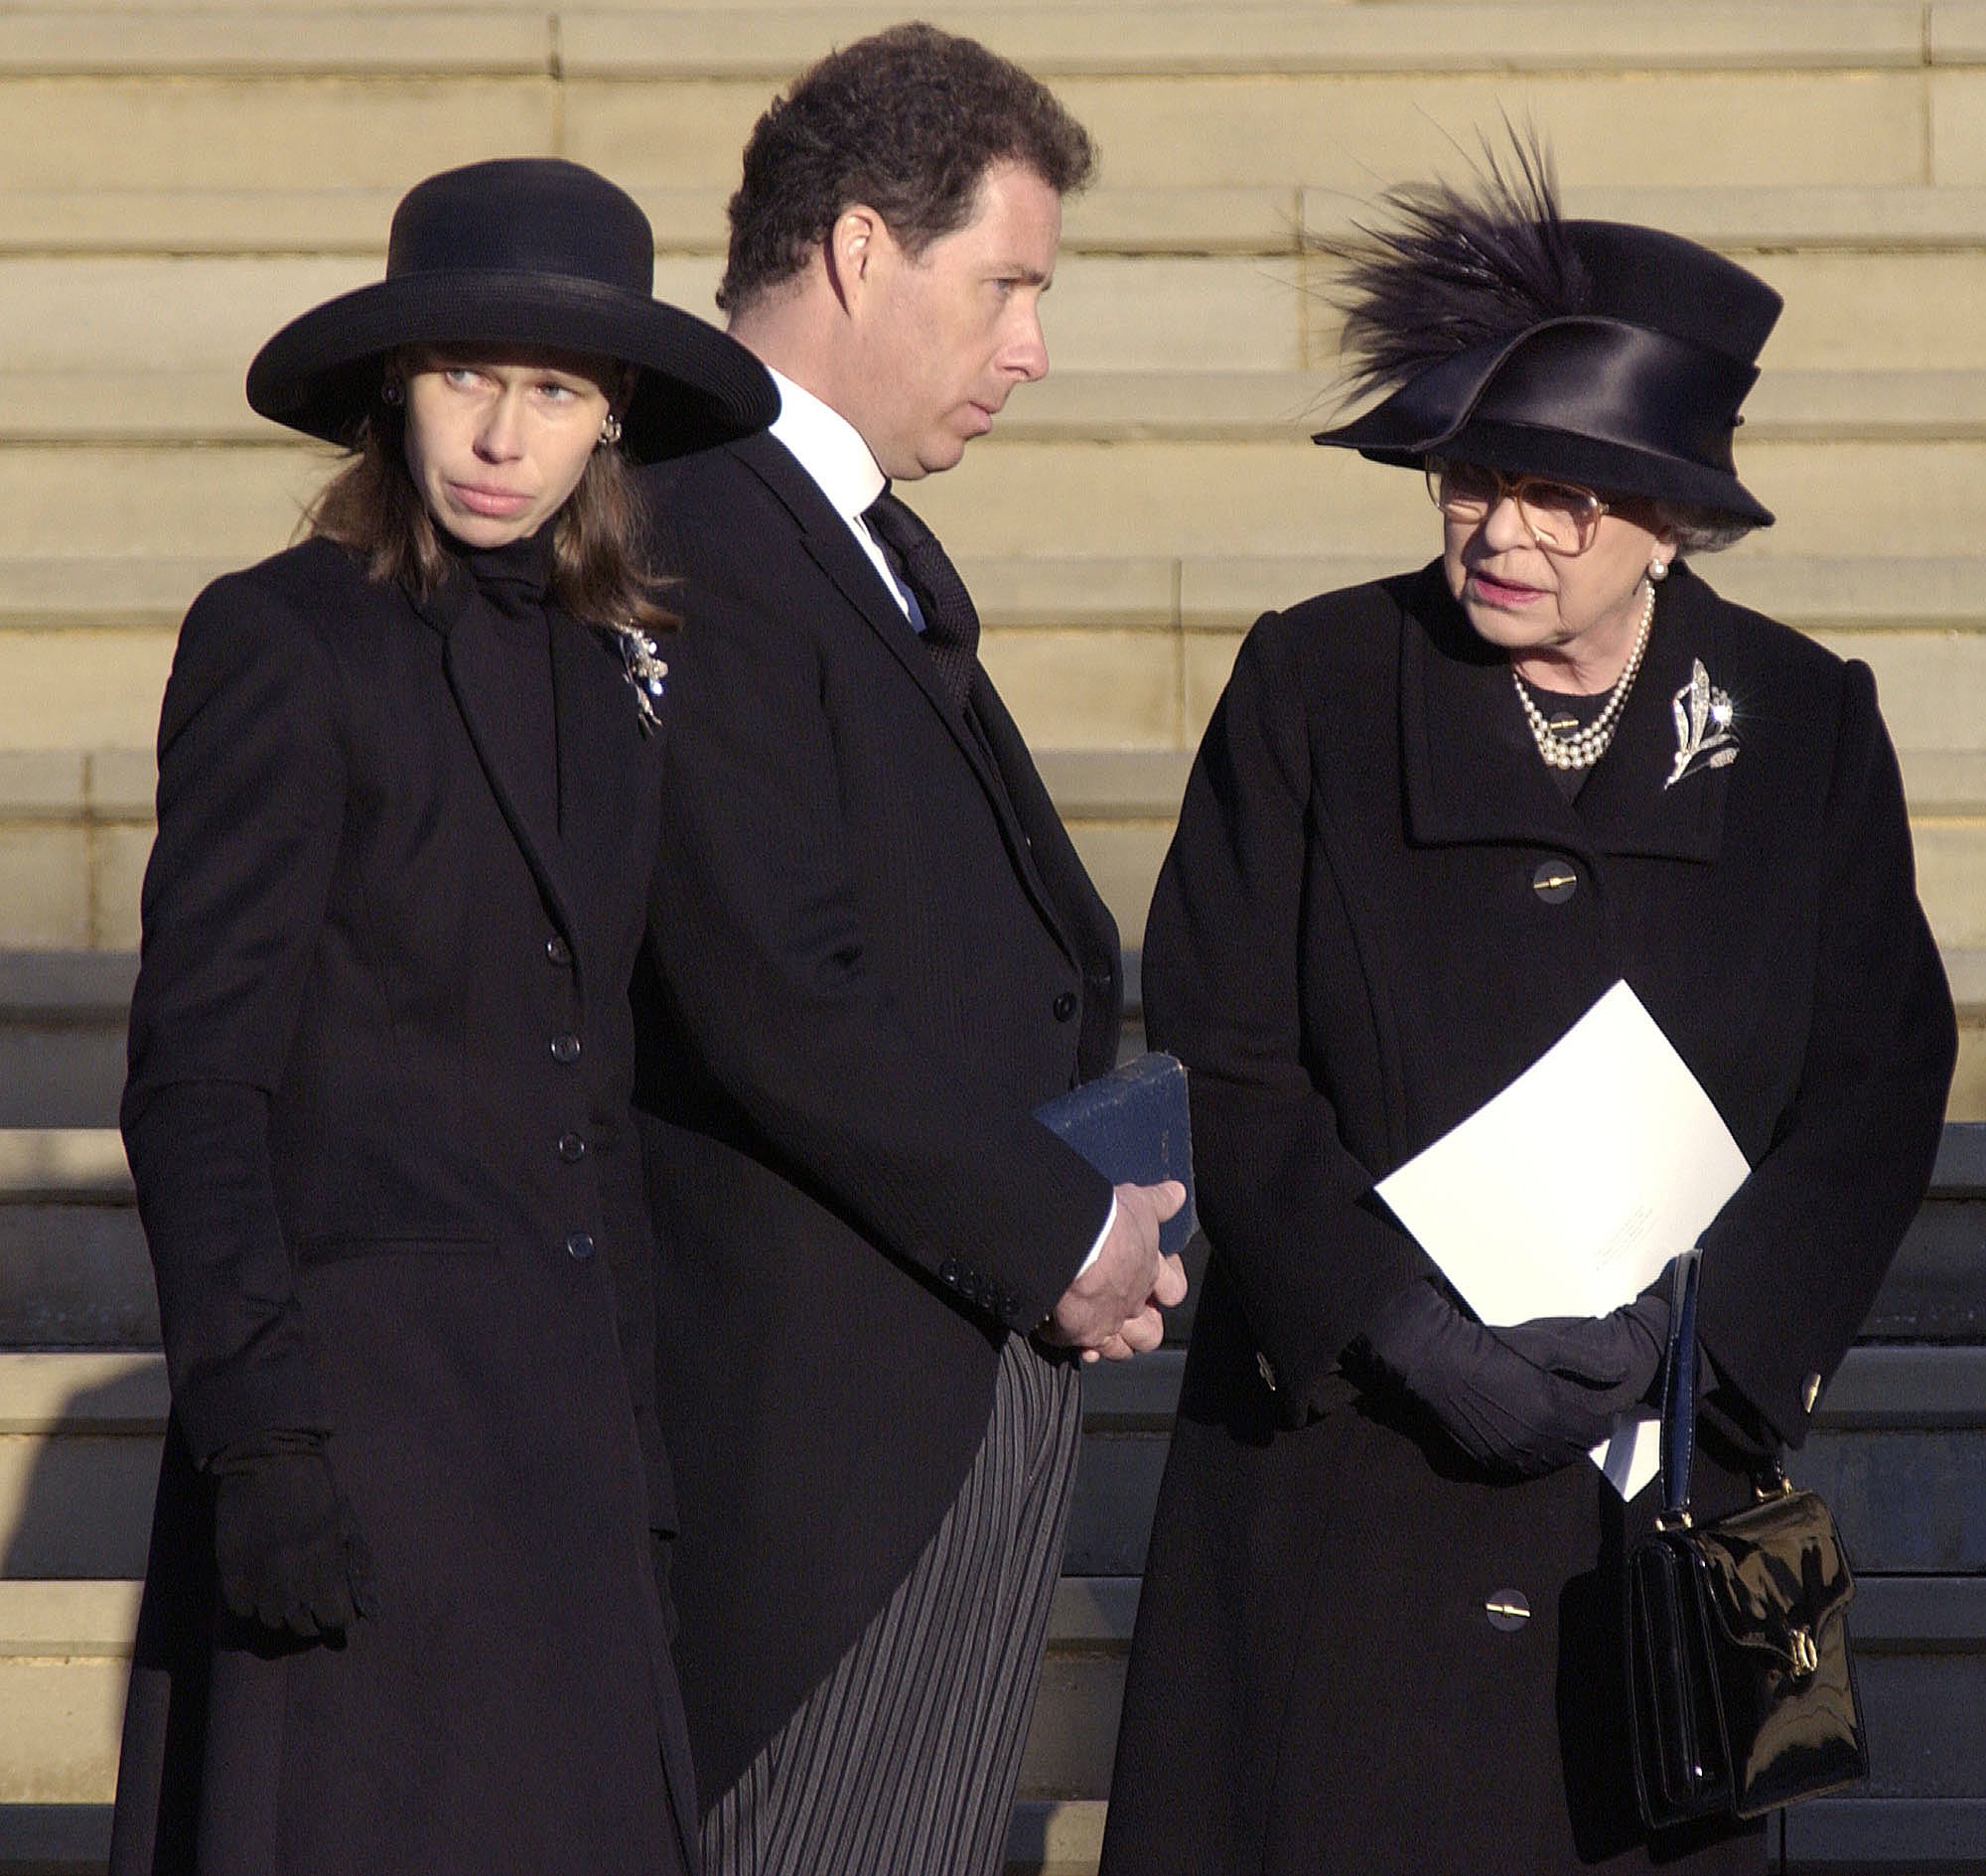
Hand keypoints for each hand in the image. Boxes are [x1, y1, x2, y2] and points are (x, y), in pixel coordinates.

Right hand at [209, 1432, 376, 1638]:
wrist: (266, 1459)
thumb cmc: (312, 1486)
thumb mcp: (343, 1522)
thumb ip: (350, 1563)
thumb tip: (361, 1601)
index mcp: (326, 1564)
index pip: (336, 1619)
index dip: (338, 1616)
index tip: (336, 1608)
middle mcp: (292, 1580)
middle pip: (303, 1627)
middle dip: (311, 1616)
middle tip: (310, 1600)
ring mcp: (258, 1579)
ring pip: (271, 1621)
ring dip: (280, 1612)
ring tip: (283, 1592)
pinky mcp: (231, 1573)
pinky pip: (242, 1610)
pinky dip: (251, 1605)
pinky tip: (259, 1587)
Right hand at [1042, 1180, 1188, 1361]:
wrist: (1069, 1242)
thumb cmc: (1107, 1222)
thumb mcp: (1138, 1204)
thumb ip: (1158, 1202)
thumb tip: (1178, 1193)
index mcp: (1150, 1273)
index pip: (1173, 1291)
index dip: (1168, 1289)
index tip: (1157, 1280)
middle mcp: (1132, 1303)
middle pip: (1150, 1333)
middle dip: (1141, 1327)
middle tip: (1126, 1311)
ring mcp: (1107, 1323)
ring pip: (1119, 1349)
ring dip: (1109, 1341)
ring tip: (1095, 1326)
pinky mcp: (1077, 1334)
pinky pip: (1080, 1349)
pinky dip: (1074, 1342)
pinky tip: (1063, 1331)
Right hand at [1355, 1280, 1655, 1477]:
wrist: (1439, 1362)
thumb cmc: (1492, 1348)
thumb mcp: (1545, 1345)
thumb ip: (1588, 1362)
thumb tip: (1625, 1372)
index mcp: (1553, 1414)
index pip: (1598, 1429)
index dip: (1608, 1418)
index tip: (1607, 1406)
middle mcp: (1536, 1442)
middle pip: (1578, 1448)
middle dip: (1587, 1432)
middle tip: (1584, 1413)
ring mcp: (1512, 1455)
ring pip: (1554, 1461)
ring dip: (1564, 1446)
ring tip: (1560, 1425)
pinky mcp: (1491, 1459)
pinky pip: (1527, 1467)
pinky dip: (1538, 1456)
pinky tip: (1533, 1437)